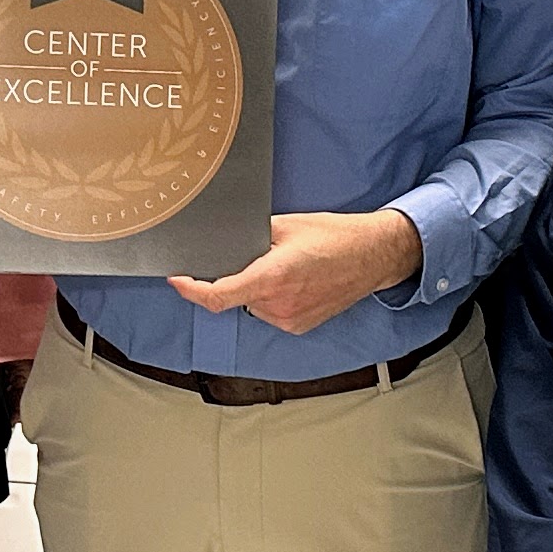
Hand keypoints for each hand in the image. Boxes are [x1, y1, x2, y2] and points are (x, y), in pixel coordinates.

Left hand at [168, 208, 426, 335]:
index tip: (178, 279)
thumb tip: (224, 244)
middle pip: (235, 296)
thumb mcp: (286, 225)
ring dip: (256, 288)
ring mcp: (290, 319)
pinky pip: (270, 312)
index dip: (191, 290)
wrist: (374, 256)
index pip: (217, 296)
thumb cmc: (335, 237)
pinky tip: (296, 281)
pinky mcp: (300, 326)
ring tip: (288, 267)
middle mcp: (278, 304)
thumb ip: (250, 237)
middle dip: (238, 276)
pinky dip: (272, 298)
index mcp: (271, 277)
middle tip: (262, 255)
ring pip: (252, 304)